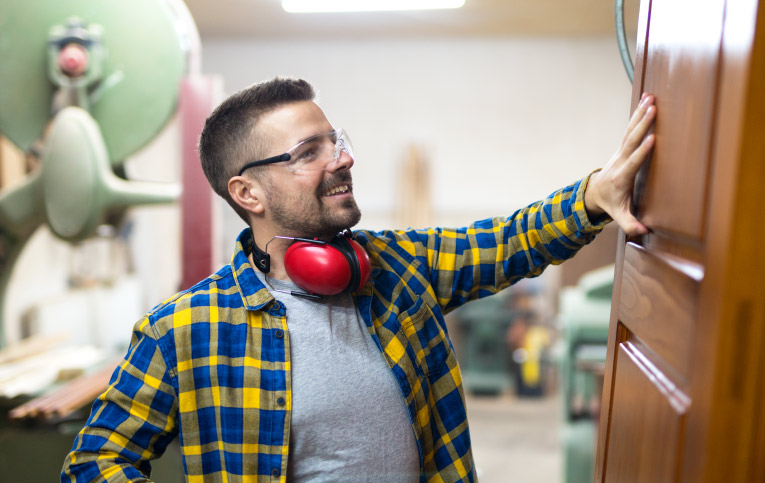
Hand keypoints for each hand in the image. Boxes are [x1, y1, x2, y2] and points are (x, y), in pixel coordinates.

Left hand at [585, 93, 655, 235]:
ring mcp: (620, 152)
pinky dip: (638, 114)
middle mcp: (619, 161)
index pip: (632, 163)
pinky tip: (648, 99)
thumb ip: (629, 223)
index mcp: (621, 177)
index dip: (642, 152)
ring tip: (652, 98)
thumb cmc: (610, 203)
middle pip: (631, 141)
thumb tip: (643, 232)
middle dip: (642, 125)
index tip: (652, 139)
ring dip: (640, 114)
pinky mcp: (623, 147)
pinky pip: (630, 128)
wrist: (594, 192)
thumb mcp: (618, 216)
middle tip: (653, 109)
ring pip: (630, 130)